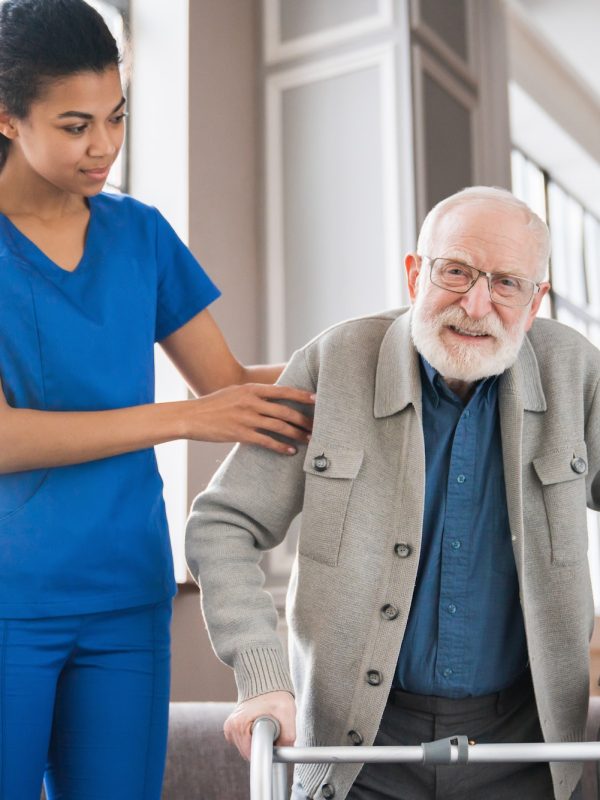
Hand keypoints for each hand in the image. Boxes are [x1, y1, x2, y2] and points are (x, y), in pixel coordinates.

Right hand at [184, 383, 313, 453]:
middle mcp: (251, 402)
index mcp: (251, 389)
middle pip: (285, 411)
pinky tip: (291, 451)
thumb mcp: (234, 392)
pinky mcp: (241, 434)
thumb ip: (253, 394)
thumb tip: (274, 397)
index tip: (316, 399)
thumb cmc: (213, 405)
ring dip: (297, 434)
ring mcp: (246, 418)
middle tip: (317, 425)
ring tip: (309, 439)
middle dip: (304, 419)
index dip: (301, 395)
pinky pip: (267, 441)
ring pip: (279, 427)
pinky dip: (281, 447)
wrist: (191, 416)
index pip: (283, 390)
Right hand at [224, 690, 295, 760]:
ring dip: (258, 742)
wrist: (264, 682)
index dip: (265, 753)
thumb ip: (288, 736)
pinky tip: (259, 726)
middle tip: (273, 732)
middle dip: (263, 747)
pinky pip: (243, 744)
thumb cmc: (275, 695)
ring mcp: (230, 728)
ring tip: (267, 726)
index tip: (274, 744)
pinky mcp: (231, 729)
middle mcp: (231, 727)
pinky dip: (253, 739)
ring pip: (246, 750)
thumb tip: (283, 753)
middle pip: (248, 754)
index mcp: (239, 724)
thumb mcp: (287, 712)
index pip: (251, 754)